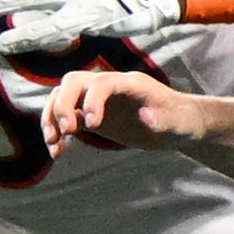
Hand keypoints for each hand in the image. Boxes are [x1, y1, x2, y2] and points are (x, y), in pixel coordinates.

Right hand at [38, 66, 195, 156]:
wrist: (178, 125)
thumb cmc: (182, 121)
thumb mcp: (179, 124)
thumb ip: (164, 120)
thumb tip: (145, 116)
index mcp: (131, 84)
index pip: (102, 83)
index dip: (92, 100)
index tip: (91, 125)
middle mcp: (109, 86)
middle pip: (73, 82)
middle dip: (63, 104)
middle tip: (67, 132)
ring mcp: (98, 100)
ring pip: (62, 96)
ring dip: (51, 117)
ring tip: (54, 144)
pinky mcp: (92, 115)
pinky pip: (65, 116)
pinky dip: (56, 131)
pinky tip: (58, 152)